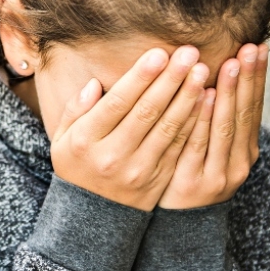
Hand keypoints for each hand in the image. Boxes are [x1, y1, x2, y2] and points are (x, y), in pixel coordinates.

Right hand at [51, 47, 209, 210]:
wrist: (92, 217)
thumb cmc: (77, 166)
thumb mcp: (63, 138)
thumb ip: (76, 109)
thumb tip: (95, 84)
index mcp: (86, 141)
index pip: (117, 103)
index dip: (140, 77)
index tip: (159, 53)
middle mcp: (113, 155)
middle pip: (147, 112)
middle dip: (170, 80)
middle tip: (189, 53)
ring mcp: (138, 170)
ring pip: (168, 128)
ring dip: (188, 97)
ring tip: (202, 70)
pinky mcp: (158, 179)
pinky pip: (179, 146)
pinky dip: (194, 122)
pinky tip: (206, 100)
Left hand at [160, 43, 267, 208]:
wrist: (177, 226)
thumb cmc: (190, 176)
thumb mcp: (211, 150)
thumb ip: (216, 118)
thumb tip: (217, 74)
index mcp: (245, 150)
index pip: (254, 107)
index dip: (257, 78)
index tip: (259, 47)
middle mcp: (239, 162)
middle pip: (244, 114)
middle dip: (248, 79)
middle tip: (249, 49)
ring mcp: (219, 174)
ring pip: (225, 127)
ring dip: (230, 94)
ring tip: (232, 64)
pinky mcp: (195, 183)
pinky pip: (198, 144)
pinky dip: (204, 120)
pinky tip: (206, 96)